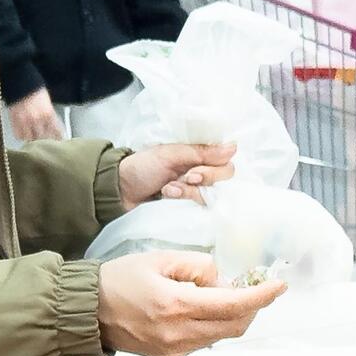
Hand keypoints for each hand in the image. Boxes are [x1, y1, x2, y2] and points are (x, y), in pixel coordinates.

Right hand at [8, 88, 64, 141]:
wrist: (20, 80)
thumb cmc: (34, 88)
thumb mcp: (47, 102)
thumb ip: (50, 114)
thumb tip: (52, 125)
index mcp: (48, 113)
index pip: (56, 131)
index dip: (58, 137)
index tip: (59, 140)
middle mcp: (37, 119)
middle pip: (44, 137)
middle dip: (45, 139)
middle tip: (46, 140)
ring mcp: (25, 121)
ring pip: (31, 138)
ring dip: (33, 139)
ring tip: (35, 139)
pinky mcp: (15, 121)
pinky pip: (19, 135)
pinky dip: (22, 136)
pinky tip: (24, 135)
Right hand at [97, 251, 286, 355]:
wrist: (87, 313)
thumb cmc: (119, 279)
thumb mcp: (159, 259)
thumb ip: (196, 266)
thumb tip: (221, 281)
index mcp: (176, 305)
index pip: (233, 304)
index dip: (262, 296)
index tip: (280, 286)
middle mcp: (179, 334)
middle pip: (234, 325)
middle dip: (252, 306)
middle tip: (254, 287)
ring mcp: (175, 350)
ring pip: (221, 336)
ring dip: (232, 316)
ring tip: (222, 294)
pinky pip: (203, 342)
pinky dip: (212, 325)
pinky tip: (199, 310)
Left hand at [119, 143, 237, 207]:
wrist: (121, 191)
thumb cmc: (143, 167)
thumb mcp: (171, 154)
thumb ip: (201, 152)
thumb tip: (234, 147)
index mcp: (199, 154)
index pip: (226, 163)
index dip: (215, 170)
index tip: (194, 171)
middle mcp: (203, 172)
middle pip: (224, 180)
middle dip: (204, 180)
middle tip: (185, 178)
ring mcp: (196, 191)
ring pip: (211, 196)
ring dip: (189, 192)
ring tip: (167, 189)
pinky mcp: (189, 207)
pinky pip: (200, 209)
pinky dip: (184, 202)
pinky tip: (168, 197)